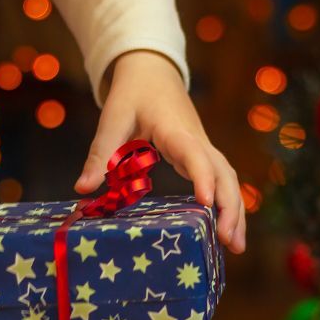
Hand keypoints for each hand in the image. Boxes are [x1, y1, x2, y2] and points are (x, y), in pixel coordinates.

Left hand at [76, 50, 245, 252]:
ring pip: (228, 179)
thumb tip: (82, 189)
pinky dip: (228, 205)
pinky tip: (225, 230)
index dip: (202, 179)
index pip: (195, 155)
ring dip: (235, 211)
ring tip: (236, 247)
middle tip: (229, 243)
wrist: (153, 73)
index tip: (206, 204)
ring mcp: (203, 149)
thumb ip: (100, 153)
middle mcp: (197, 141)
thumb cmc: (132, 94)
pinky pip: (221, 181)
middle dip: (230, 208)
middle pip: (223, 174)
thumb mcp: (112, 118)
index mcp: (175, 130)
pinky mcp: (201, 156)